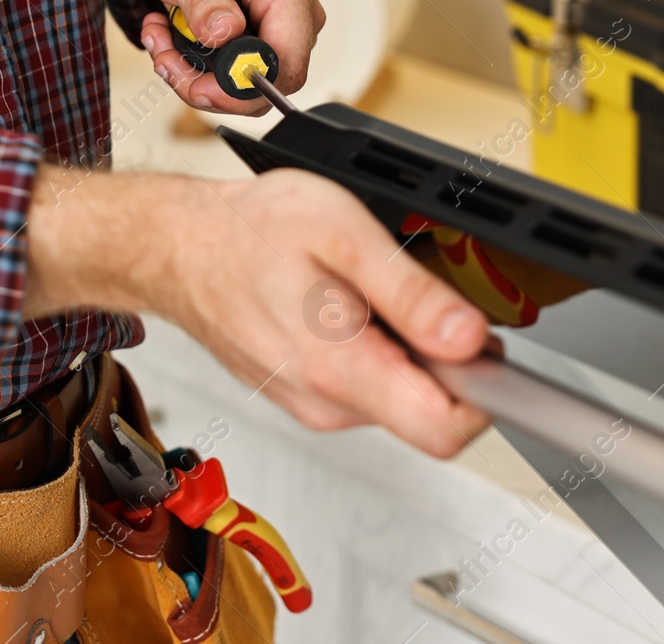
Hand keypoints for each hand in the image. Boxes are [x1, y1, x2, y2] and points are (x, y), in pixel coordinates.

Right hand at [24, 165, 491, 457]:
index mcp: (341, 369)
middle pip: (431, 411)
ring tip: (366, 289)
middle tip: (413, 292)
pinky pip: (368, 386)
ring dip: (406, 349)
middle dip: (444, 358)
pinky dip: (374, 349)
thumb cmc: (247, 234)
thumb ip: (411, 293)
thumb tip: (472, 339)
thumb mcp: (341, 234)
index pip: (447, 430)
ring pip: (401, 396)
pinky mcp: (307, 396)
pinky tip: (343, 306)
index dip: (486, 391)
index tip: (484, 344)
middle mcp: (328, 404)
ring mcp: (315, 406)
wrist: (176, 247)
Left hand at [122, 0, 324, 113]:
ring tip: (159, 33)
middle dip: (208, 83)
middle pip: (266, 82)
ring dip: (192, 71)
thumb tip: (225, 37)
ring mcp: (275, 24)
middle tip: (164, 56)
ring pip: (243, 82)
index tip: (199, 85)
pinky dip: (192, 62)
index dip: (244, 87)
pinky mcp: (254, 32)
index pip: (288, 64)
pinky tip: (168, 31)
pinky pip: (229, 70)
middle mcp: (291, 10)